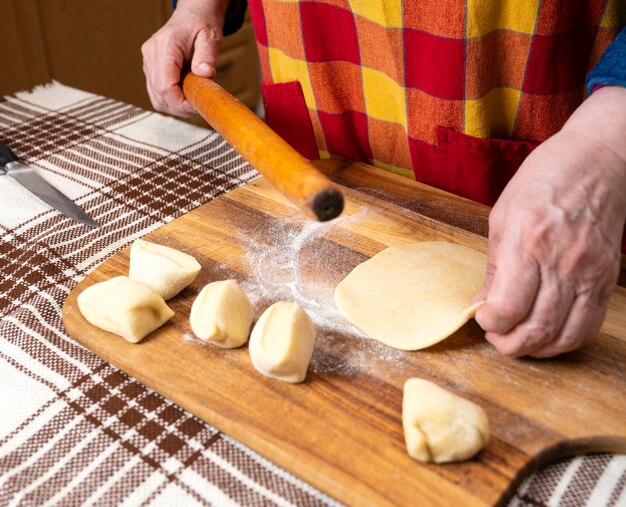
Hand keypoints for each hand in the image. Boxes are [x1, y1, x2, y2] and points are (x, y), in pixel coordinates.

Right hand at [141, 0, 228, 116]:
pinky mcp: (150, 68)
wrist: (192, 16)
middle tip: (198, 106)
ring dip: (174, 106)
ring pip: (155, 97)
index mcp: (165, 46)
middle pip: (158, 94)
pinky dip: (170, 100)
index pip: (165, 85)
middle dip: (179, 107)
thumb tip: (205, 73)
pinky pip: (155, 92)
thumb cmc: (202, 25)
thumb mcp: (210, 37)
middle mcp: (151, 54)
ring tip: (192, 100)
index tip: (197, 106)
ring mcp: (148, 61)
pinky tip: (184, 95)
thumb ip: (207, 55)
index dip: (180, 102)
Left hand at [475, 87, 625, 357]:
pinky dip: (567, 340)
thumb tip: (482, 304)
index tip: (483, 317)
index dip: (490, 322)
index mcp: (527, 242)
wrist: (598, 162)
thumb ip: (493, 266)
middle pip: (536, 328)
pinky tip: (550, 335)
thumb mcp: (502, 217)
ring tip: (519, 342)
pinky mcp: (607, 279)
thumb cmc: (544, 181)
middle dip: (509, 344)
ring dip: (537, 348)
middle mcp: (561, 262)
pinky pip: (590, 324)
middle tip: (497, 339)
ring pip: (564, 335)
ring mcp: (589, 273)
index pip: (507, 307)